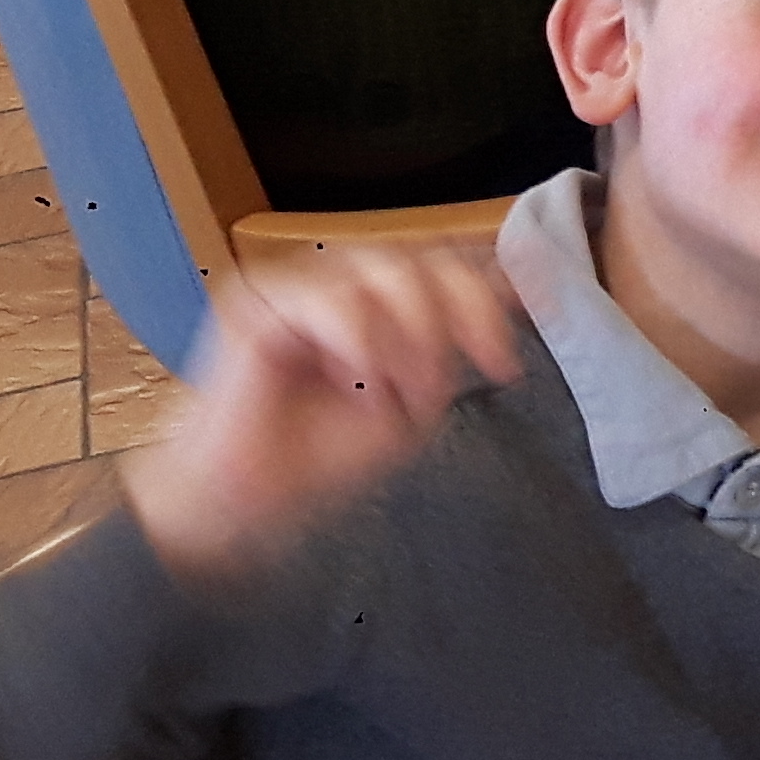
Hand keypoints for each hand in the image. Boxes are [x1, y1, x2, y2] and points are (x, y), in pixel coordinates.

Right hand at [119, 245, 523, 590]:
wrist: (248, 499)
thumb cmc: (319, 456)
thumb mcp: (411, 402)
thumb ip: (452, 347)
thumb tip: (512, 292)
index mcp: (374, 303)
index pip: (441, 266)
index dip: (488, 290)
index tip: (507, 356)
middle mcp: (337, 283)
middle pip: (421, 260)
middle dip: (456, 319)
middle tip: (450, 383)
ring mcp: (297, 285)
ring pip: (384, 270)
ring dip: (410, 336)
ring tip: (399, 391)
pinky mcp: (258, 300)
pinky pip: (333, 297)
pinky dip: (362, 343)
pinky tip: (355, 383)